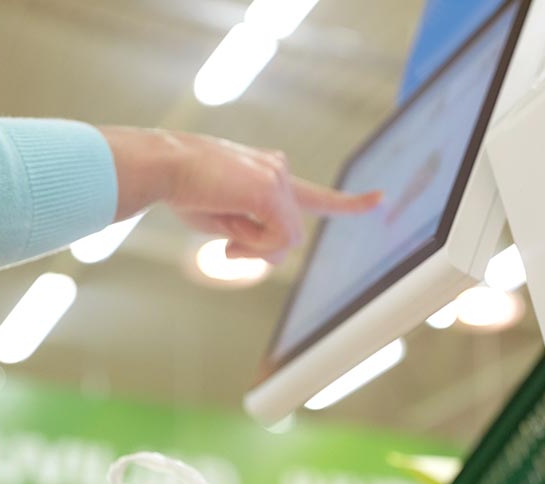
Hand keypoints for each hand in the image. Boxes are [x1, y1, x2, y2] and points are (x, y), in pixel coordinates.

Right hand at [100, 127, 379, 263]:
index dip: (349, 203)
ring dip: (253, 246)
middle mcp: (278, 170)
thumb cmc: (182, 191)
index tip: (381, 199)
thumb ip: (255, 235)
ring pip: (286, 241)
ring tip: (222, 224)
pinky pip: (277, 239)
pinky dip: (253, 244)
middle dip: (260, 249)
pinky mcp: (270, 189)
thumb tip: (279, 254)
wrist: (162, 167)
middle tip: (226, 248)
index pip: (315, 194)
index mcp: (268, 174)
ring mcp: (276, 176)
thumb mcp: (223, 220)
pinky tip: (229, 224)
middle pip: (290, 235)